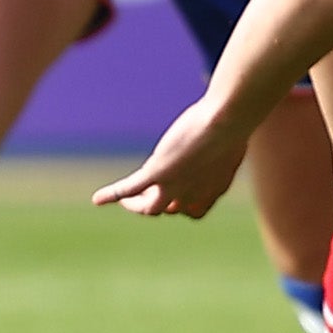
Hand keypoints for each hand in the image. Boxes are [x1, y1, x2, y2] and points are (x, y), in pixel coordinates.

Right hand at [96, 94, 244, 220]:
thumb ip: (226, 139)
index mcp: (213, 190)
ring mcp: (174, 187)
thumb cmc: (234, 123)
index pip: (193, 209)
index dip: (182, 204)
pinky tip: (98, 199)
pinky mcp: (156, 175)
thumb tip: (230, 123)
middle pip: (170, 210)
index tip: (177, 191)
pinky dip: (112, 195)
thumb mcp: (233, 136)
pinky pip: (129, 189)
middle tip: (146, 194)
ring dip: (135, 205)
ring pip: (149, 208)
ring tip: (124, 201)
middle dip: (159, 203)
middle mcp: (193, 195)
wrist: (226, 123)